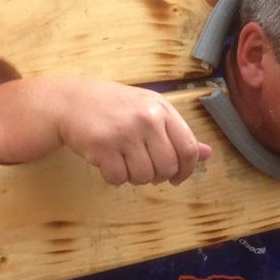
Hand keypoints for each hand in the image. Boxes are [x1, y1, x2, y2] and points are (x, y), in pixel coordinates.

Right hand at [56, 82, 212, 185]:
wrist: (71, 100)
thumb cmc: (115, 107)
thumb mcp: (150, 111)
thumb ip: (178, 133)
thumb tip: (208, 154)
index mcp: (161, 109)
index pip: (187, 148)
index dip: (186, 170)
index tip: (177, 178)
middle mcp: (146, 119)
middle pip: (167, 167)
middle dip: (158, 176)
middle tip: (145, 170)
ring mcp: (124, 132)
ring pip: (144, 176)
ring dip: (135, 178)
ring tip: (125, 163)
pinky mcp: (102, 146)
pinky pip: (119, 178)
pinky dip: (115, 178)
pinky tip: (108, 163)